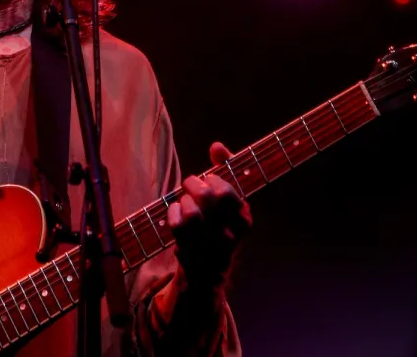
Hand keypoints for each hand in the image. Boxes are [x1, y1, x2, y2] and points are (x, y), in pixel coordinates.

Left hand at [166, 142, 252, 287]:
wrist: (207, 270)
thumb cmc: (217, 224)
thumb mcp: (228, 202)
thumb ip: (225, 169)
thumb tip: (217, 146)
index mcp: (243, 220)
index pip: (228, 193)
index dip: (213, 180)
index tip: (208, 178)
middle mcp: (229, 234)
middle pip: (209, 199)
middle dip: (195, 184)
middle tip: (190, 184)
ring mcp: (208, 245)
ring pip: (193, 213)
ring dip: (184, 200)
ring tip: (184, 199)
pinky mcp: (189, 251)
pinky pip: (177, 225)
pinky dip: (173, 212)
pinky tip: (175, 211)